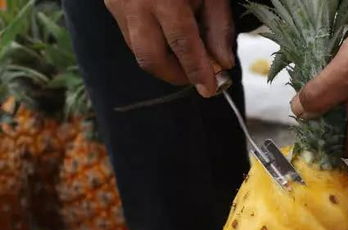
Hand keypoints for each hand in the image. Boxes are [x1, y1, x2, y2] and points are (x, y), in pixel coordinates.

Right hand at [104, 0, 234, 96]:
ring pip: (138, 50)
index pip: (183, 44)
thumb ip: (218, 26)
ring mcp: (118, 4)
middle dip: (176, 75)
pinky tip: (168, 38)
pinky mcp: (111, 4)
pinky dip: (153, 45)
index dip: (197, 71)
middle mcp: (137, 3)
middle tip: (197, 76)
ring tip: (185, 57)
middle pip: (151, 58)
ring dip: (164, 62)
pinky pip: (131, 36)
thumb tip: (223, 63)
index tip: (210, 90)